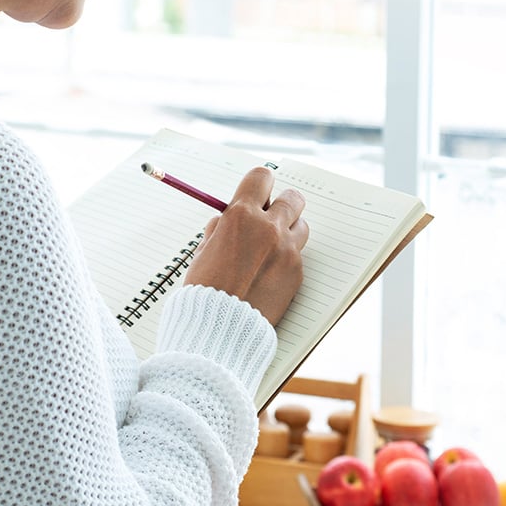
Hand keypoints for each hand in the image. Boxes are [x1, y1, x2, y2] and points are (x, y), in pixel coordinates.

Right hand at [183, 167, 308, 325]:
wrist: (220, 327)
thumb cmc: (205, 289)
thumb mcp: (203, 250)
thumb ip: (221, 229)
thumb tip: (227, 219)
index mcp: (242, 216)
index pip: (262, 177)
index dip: (259, 183)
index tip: (257, 191)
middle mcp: (270, 228)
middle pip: (293, 198)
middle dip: (281, 203)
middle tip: (270, 216)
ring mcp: (287, 251)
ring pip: (301, 225)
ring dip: (289, 230)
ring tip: (271, 246)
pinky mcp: (297, 273)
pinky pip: (298, 255)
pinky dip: (286, 259)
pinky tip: (269, 273)